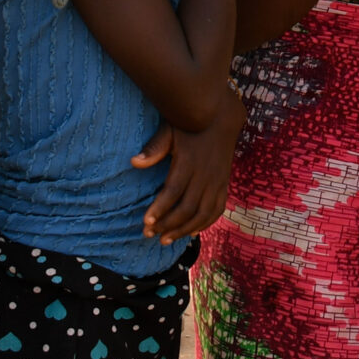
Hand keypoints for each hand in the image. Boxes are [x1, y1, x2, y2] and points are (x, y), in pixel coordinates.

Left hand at [133, 90, 244, 242]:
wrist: (222, 118)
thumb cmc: (190, 124)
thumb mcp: (171, 130)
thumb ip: (155, 147)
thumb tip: (134, 162)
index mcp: (190, 162)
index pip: (173, 191)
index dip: (160, 208)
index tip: (146, 221)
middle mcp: (205, 174)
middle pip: (187, 207)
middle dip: (168, 224)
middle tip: (149, 233)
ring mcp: (217, 181)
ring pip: (202, 213)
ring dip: (183, 229)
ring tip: (165, 239)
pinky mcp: (224, 184)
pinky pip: (217, 210)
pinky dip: (205, 224)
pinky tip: (191, 232)